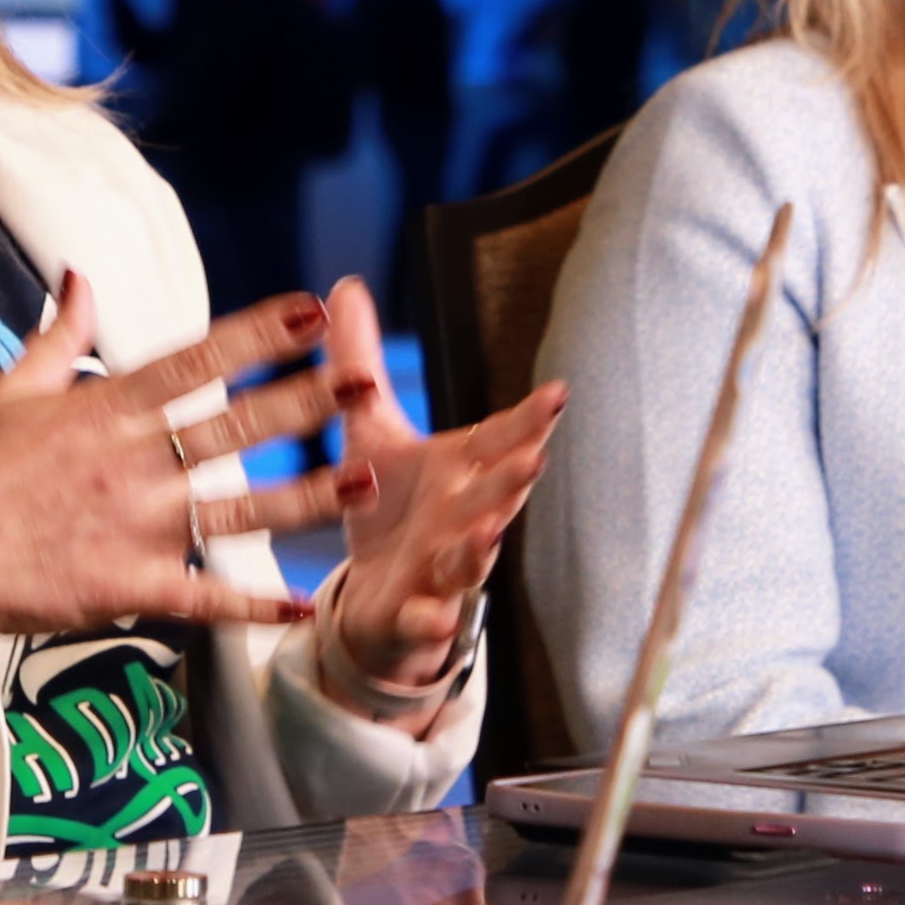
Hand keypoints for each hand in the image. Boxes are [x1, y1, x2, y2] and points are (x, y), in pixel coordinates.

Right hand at [0, 274, 358, 647]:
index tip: (312, 311)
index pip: (198, 361)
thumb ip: (58, 336)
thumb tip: (79, 277)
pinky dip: (255, 604)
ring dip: (308, 496)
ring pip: (239, 508)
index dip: (260, 335)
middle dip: (308, 402)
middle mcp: (130, 462)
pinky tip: (303, 604)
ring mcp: (134, 525)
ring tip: (366, 480)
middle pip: (236, 427)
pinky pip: (203, 595)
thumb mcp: (9, 392)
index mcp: (105, 409)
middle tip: (368, 382)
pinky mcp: (128, 586)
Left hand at [304, 271, 564, 715]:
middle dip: (514, 479)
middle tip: (534, 458)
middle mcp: (461, 519)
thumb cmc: (391, 512)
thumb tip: (346, 283)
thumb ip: (360, 362)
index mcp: (459, 472)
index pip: (501, 441)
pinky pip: (427, 621)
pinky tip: (432, 619)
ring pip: (468, 559)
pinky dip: (431, 622)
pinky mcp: (414, 614)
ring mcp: (443, 570)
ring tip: (486, 534)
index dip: (529, 420)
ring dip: (479, 548)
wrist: (377, 603)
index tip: (559, 392)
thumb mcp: (370, 433)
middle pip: (494, 497)